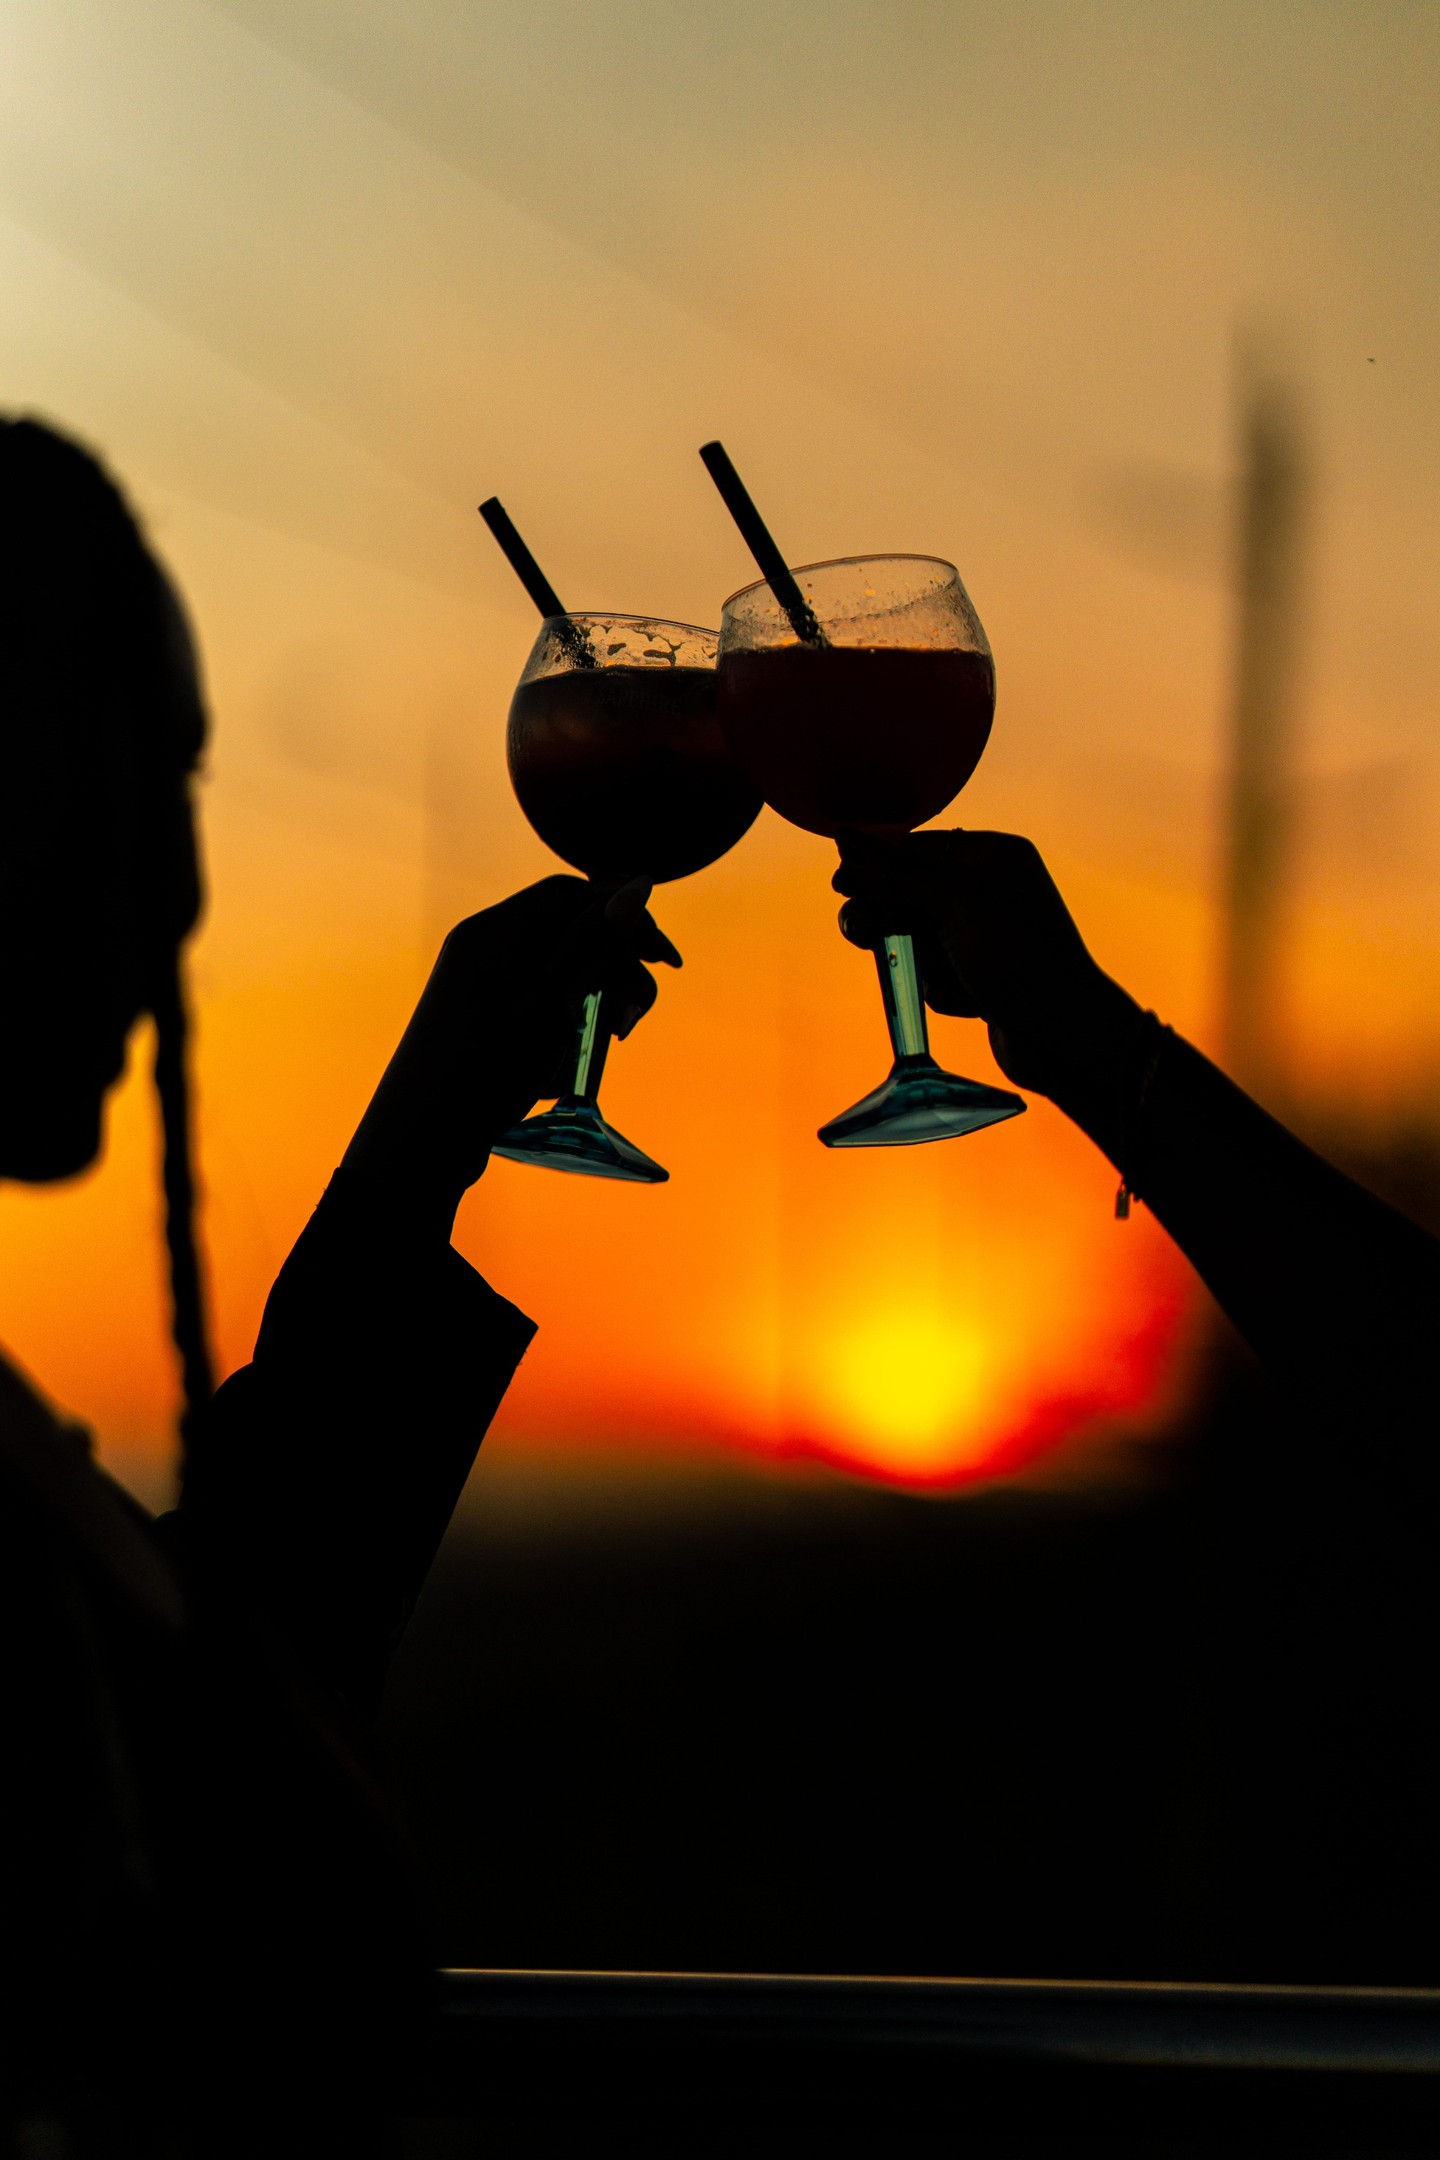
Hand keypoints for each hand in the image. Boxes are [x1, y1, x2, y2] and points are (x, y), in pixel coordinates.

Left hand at [341, 875, 679, 1223]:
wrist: (419, 1144)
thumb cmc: (483, 1074)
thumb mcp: (550, 1006)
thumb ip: (593, 943)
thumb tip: (639, 886)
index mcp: (492, 933)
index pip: (574, 895)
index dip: (626, 920)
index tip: (665, 963)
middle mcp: (486, 948)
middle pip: (573, 933)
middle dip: (615, 972)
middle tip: (626, 1024)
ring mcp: (485, 984)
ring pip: (564, 972)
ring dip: (597, 1003)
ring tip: (604, 1046)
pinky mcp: (488, 1018)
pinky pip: (544, 1002)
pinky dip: (569, 1025)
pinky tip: (568, 1064)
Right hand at [833, 829, 1141, 1114]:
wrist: (1064, 1032)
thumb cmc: (1015, 953)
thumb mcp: (952, 901)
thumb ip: (895, 878)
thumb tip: (845, 847)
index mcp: (992, 857)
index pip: (918, 849)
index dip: (876, 864)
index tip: (841, 882)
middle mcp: (989, 892)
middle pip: (909, 894)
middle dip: (884, 914)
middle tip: (860, 930)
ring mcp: (985, 939)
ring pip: (918, 941)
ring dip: (918, 960)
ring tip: (938, 977)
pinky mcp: (980, 981)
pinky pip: (937, 978)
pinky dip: (944, 990)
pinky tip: (973, 1004)